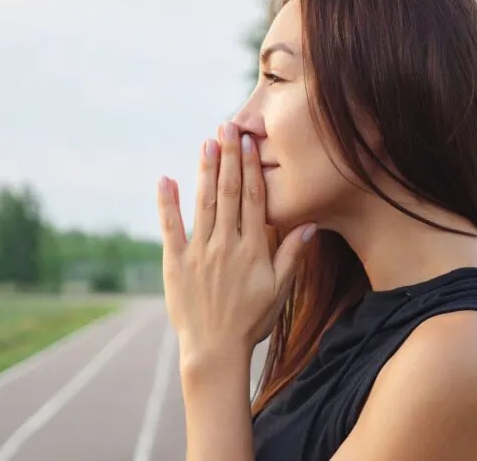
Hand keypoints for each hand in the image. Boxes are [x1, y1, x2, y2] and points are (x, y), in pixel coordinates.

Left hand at [156, 121, 316, 365]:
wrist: (214, 349)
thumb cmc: (251, 320)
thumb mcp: (279, 290)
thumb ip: (292, 255)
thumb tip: (310, 224)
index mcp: (252, 249)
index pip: (252, 199)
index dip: (250, 167)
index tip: (248, 141)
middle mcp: (226, 245)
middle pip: (228, 193)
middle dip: (228, 157)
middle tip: (227, 127)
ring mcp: (199, 252)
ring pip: (203, 203)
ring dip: (205, 171)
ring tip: (207, 142)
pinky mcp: (176, 262)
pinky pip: (171, 227)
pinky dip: (167, 203)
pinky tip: (166, 178)